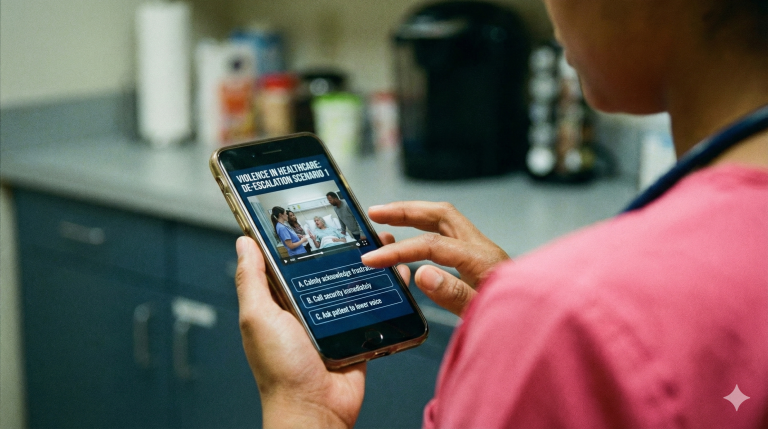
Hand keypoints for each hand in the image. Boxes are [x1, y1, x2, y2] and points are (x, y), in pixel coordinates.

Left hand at [235, 235, 410, 427]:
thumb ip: (252, 280)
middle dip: (343, 246)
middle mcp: (306, 308)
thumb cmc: (281, 370)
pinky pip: (375, 307)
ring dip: (370, 263)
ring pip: (353, 283)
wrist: (316, 410)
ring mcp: (334, 320)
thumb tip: (243, 242)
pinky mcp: (358, 334)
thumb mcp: (259, 318)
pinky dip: (388, 290)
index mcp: (279, 301)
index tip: (312, 211)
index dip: (299, 236)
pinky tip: (399, 274)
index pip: (288, 260)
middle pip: (326, 268)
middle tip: (359, 222)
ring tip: (385, 241)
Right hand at [363, 202, 508, 316]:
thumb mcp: (483, 314)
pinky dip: (426, 227)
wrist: (544, 323)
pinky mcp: (481, 258)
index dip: (399, 250)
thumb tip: (422, 273)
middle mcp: (481, 247)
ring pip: (445, 219)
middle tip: (375, 213)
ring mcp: (482, 250)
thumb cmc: (518, 322)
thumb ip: (454, 294)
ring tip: (385, 217)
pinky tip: (413, 237)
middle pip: (440, 214)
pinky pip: (450, 233)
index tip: (373, 258)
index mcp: (481, 259)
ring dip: (414, 214)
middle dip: (405, 211)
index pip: (432, 245)